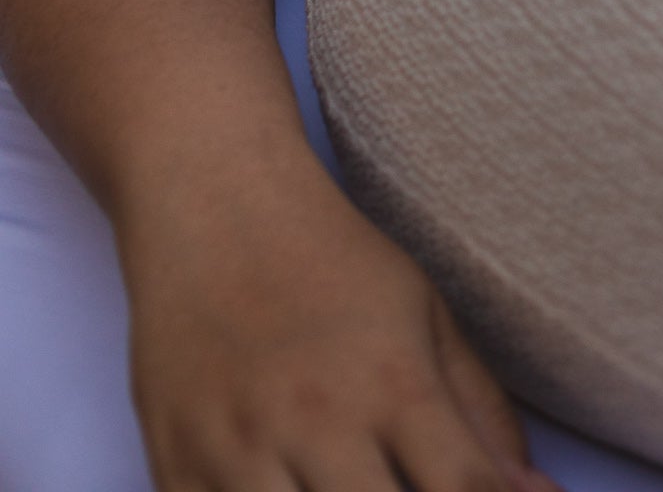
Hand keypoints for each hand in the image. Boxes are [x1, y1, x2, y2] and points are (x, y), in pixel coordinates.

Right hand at [123, 155, 558, 491]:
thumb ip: (483, 413)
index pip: (464, 490)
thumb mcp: (426, 314)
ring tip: (349, 491)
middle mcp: (318, 421)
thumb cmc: (335, 262)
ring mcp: (238, 451)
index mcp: (394, 382)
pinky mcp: (175, 469)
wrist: (214, 203)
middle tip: (411, 489)